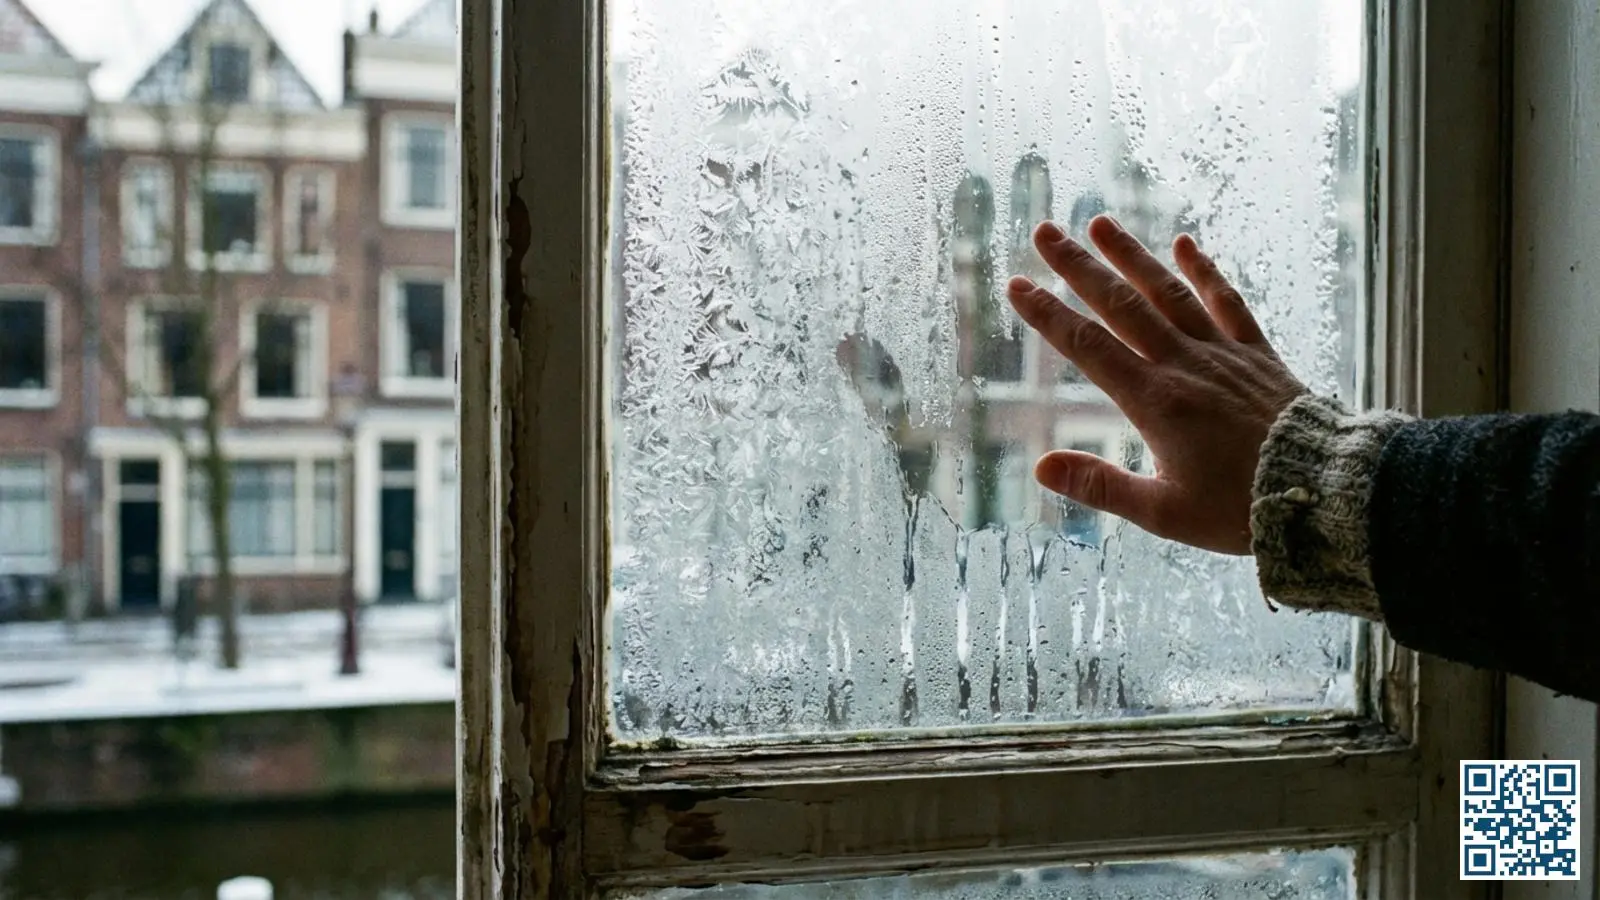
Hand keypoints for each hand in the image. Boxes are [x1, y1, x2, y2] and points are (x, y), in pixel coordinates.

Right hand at [1006, 215, 1307, 554]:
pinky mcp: (1256, 355)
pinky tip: (1185, 244)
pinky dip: (1205, 272)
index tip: (1017, 285)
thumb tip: (1041, 468)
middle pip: (1121, 306)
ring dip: (1132, 256)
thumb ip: (1101, 486)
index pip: (1089, 348)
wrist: (1322, 489)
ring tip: (1100, 223)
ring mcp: (1222, 354)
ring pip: (1169, 293)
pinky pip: (1228, 303)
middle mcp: (1184, 365)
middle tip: (1044, 233)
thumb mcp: (1163, 512)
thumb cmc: (1241, 509)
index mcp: (1155, 402)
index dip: (1049, 315)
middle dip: (1078, 268)